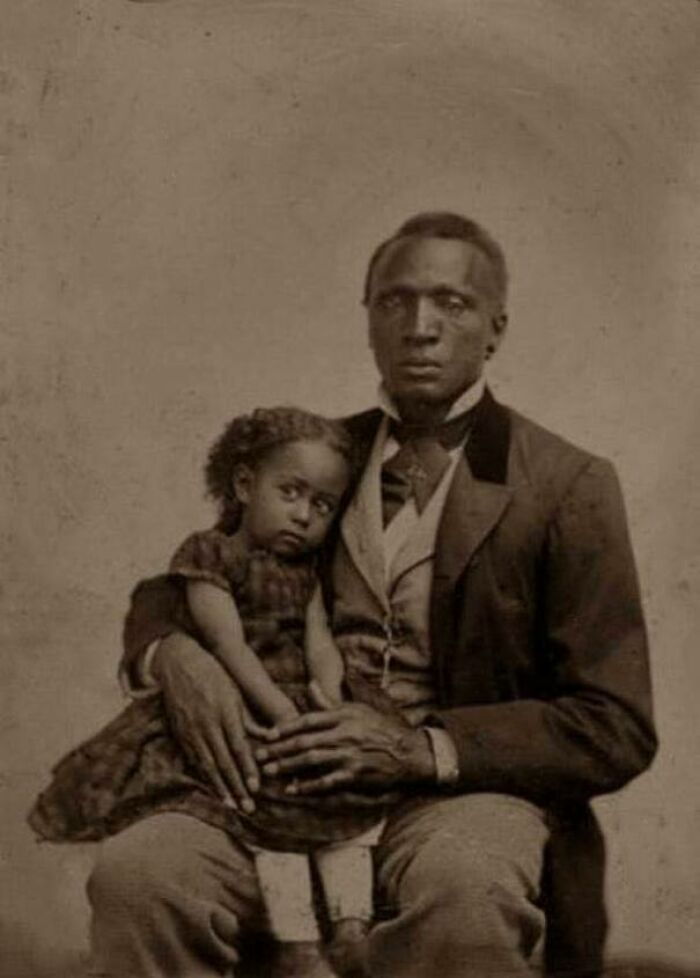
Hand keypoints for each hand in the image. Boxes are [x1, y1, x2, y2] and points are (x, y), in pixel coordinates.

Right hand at [155, 633, 274, 811]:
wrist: (180, 663)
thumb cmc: (215, 675)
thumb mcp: (235, 691)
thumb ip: (248, 718)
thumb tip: (267, 738)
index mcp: (226, 712)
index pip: (239, 747)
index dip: (248, 769)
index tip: (257, 788)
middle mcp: (208, 724)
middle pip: (224, 762)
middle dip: (237, 786)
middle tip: (248, 807)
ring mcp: (192, 730)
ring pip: (207, 765)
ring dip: (220, 787)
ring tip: (231, 805)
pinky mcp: (181, 733)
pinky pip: (194, 759)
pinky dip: (204, 776)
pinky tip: (213, 788)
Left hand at [254, 683, 435, 794]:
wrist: (407, 751)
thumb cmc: (380, 728)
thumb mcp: (357, 709)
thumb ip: (329, 702)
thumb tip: (309, 685)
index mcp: (343, 716)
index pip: (308, 720)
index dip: (286, 728)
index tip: (268, 735)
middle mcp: (344, 733)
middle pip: (305, 741)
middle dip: (279, 749)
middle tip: (260, 756)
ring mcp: (349, 755)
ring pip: (312, 760)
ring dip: (288, 766)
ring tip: (269, 771)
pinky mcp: (355, 775)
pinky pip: (327, 781)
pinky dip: (308, 786)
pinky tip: (293, 789)